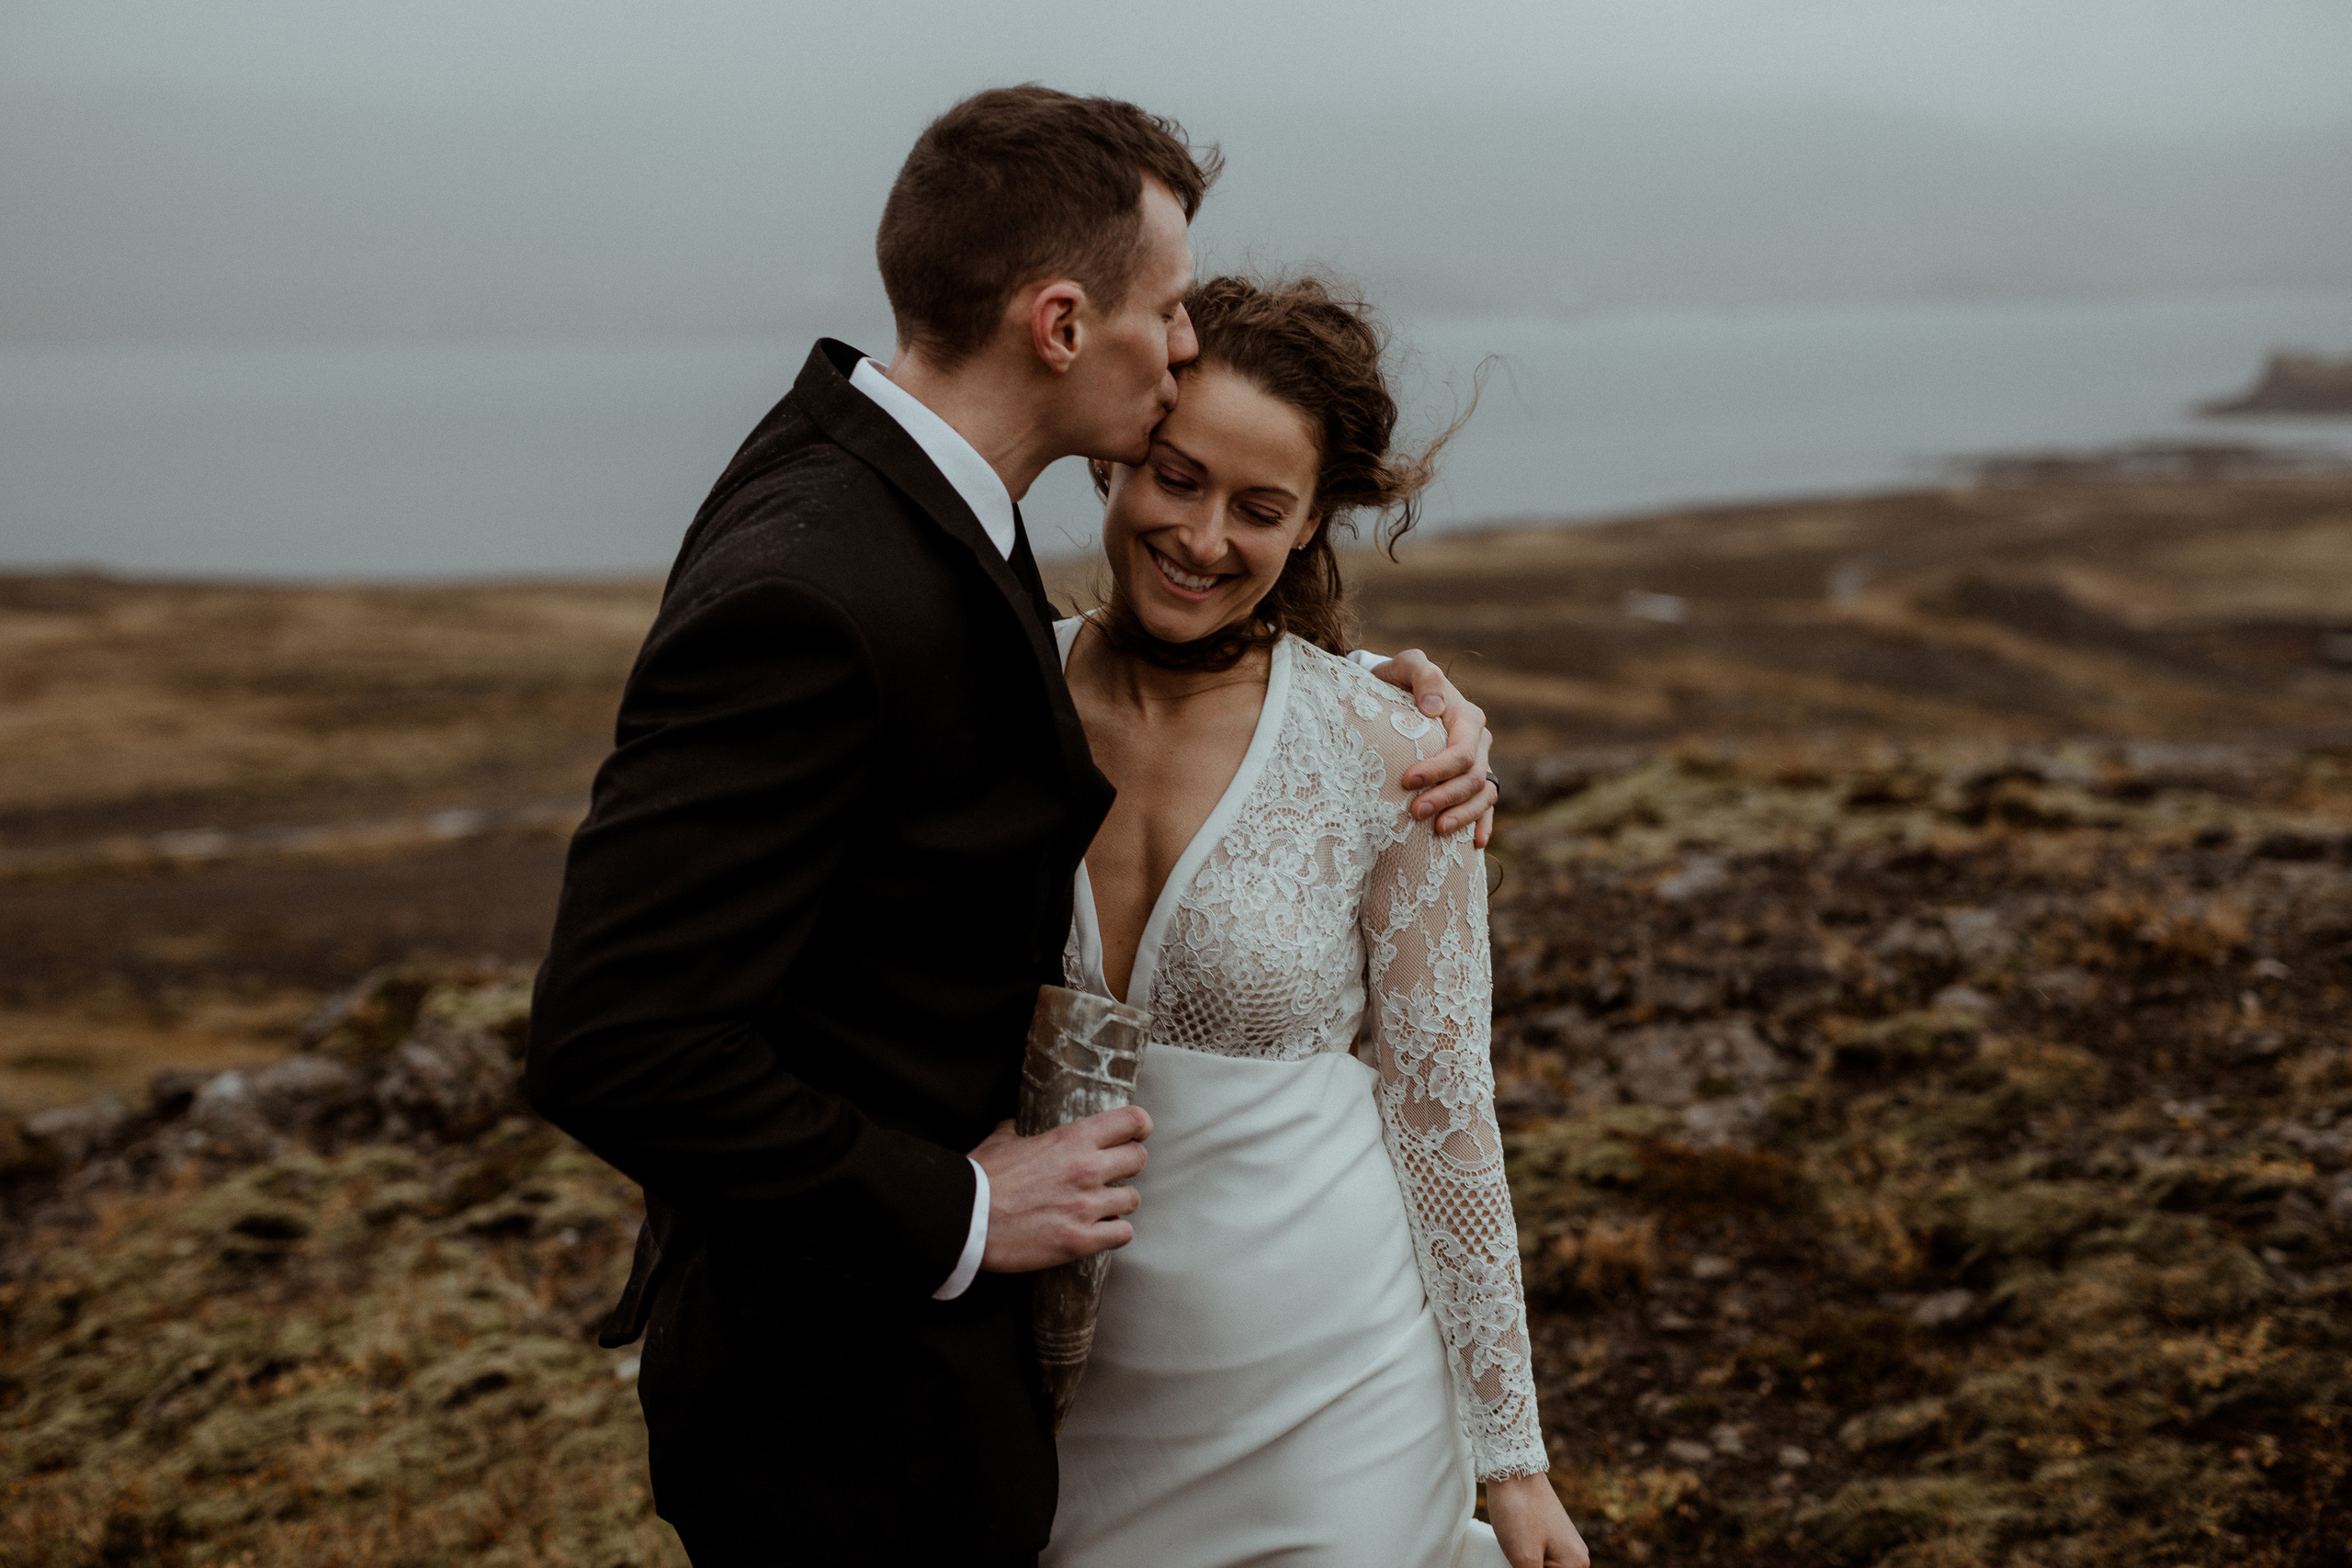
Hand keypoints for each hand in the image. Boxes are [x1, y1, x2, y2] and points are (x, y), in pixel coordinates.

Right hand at [970, 1106, 1150, 1272]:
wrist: (965, 1220)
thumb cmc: (980, 1179)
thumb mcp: (1000, 1141)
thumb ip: (1017, 1130)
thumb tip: (1016, 1126)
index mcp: (1072, 1138)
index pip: (1131, 1121)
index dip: (1138, 1126)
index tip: (1135, 1134)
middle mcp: (1087, 1169)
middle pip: (1139, 1159)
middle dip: (1129, 1165)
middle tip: (1113, 1173)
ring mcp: (1086, 1206)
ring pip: (1133, 1199)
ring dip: (1118, 1202)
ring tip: (1100, 1206)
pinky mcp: (1081, 1240)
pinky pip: (1123, 1234)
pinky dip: (1113, 1232)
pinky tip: (1098, 1231)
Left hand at [1369, 648, 1498, 847]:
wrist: (1393, 693)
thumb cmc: (1396, 681)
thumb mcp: (1405, 667)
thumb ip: (1422, 676)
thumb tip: (1435, 707)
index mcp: (1466, 716)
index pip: (1462, 751)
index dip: (1439, 770)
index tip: (1408, 781)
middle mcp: (1478, 740)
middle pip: (1474, 778)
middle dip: (1446, 797)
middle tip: (1415, 812)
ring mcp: (1480, 761)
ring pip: (1485, 795)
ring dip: (1464, 816)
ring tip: (1438, 832)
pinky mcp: (1472, 779)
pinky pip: (1487, 805)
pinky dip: (1482, 824)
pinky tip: (1473, 844)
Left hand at [1486, 1473, 1588, 1567]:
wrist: (1511, 1469)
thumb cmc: (1519, 1512)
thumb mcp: (1524, 1559)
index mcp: (1576, 1565)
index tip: (1521, 1563)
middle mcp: (1575, 1556)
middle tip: (1512, 1560)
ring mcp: (1562, 1544)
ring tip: (1509, 1557)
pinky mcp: (1546, 1534)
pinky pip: (1538, 1560)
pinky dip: (1523, 1563)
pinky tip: (1508, 1556)